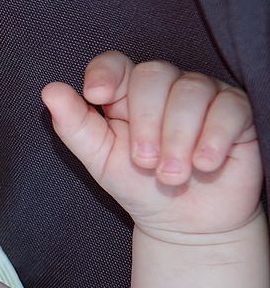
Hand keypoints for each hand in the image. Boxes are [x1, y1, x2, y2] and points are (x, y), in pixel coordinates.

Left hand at [40, 51, 262, 238]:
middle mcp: (165, 87)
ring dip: (177, 138)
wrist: (184, 223)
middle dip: (146, 122)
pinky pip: (228, 107)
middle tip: (144, 163)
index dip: (105, 73)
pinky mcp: (237, 111)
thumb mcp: (99, 159)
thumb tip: (50, 91)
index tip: (95, 96)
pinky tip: (203, 164)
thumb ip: (74, 126)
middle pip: (153, 74)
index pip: (115, 64)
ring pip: (191, 90)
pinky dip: (212, 139)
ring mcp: (203, 95)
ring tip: (171, 175)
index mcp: (126, 94)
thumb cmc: (139, 187)